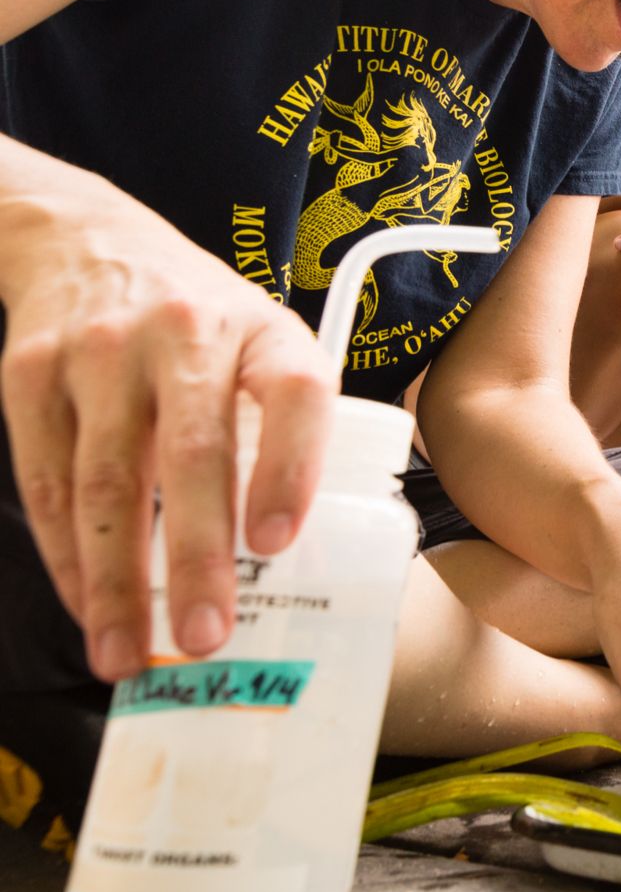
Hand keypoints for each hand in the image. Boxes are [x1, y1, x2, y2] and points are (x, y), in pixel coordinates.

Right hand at [0, 180, 337, 681]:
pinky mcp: (29, 372)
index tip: (277, 544)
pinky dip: (67, 554)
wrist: (88, 238)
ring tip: (129, 652)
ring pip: (107, 481)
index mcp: (264, 329)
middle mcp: (185, 333)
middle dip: (197, 556)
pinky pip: (47, 479)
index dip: (291, 468)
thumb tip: (320, 550)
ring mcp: (100, 351)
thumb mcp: (263, 340)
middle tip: (206, 636)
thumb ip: (288, 421)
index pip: (295, 392)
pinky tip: (87, 605)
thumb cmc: (200, 319)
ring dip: (117, 579)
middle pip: (193, 453)